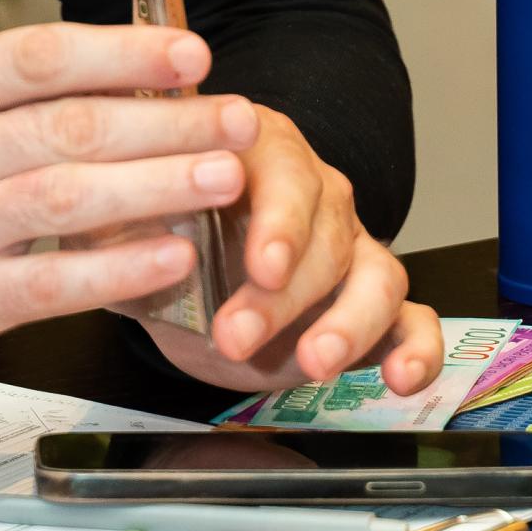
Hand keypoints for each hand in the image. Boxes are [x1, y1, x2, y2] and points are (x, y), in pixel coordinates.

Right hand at [0, 21, 261, 426]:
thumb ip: (3, 104)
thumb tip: (127, 83)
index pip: (36, 57)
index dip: (122, 52)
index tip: (190, 53)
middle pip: (67, 126)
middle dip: (167, 120)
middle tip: (237, 118)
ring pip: (68, 198)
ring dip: (159, 185)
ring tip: (225, 178)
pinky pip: (53, 283)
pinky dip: (120, 268)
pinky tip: (173, 255)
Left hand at [132, 103, 440, 398]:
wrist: (176, 272)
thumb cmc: (156, 229)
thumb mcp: (123, 215)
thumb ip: (122, 210)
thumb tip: (114, 210)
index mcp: (258, 152)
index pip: (285, 173)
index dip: (280, 222)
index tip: (259, 267)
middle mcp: (316, 193)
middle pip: (327, 234)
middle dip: (284, 295)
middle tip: (237, 336)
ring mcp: (351, 246)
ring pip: (377, 274)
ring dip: (348, 323)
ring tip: (314, 364)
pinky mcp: (370, 304)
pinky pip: (413, 318)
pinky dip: (417, 347)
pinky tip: (401, 378)